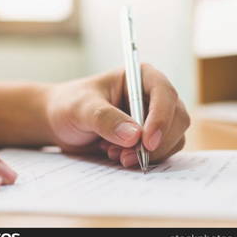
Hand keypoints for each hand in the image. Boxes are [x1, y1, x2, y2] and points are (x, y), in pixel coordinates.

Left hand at [46, 63, 189, 166]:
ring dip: (150, 153)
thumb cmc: (69, 104)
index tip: (147, 142)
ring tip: (116, 155)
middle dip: (157, 142)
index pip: (165, 93)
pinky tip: (117, 156)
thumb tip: (135, 136)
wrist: (60, 122)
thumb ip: (105, 119)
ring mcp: (153, 118)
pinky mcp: (149, 138)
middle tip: (127, 157)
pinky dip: (144, 159)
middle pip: (177, 118)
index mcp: (140, 77)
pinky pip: (162, 152)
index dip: (161, 118)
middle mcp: (152, 96)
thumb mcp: (81, 108)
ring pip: (173, 138)